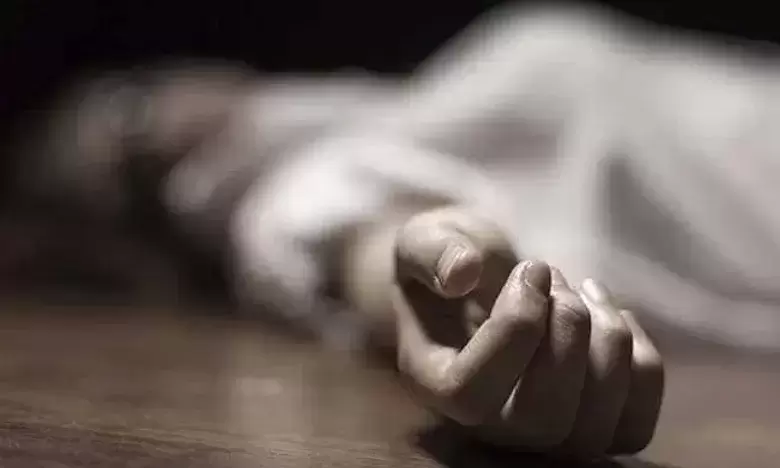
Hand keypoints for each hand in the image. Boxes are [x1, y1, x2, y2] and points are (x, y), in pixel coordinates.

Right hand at [392, 207, 663, 458]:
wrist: (476, 283)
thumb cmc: (445, 264)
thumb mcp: (424, 241)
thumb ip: (432, 252)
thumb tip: (462, 273)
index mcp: (435, 386)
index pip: (471, 394)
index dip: (513, 330)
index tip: (532, 270)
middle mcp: (485, 428)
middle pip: (542, 422)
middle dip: (568, 333)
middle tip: (557, 278)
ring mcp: (542, 436)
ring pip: (594, 429)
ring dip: (608, 340)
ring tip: (583, 290)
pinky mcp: (592, 428)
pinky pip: (634, 426)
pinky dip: (641, 362)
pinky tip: (610, 316)